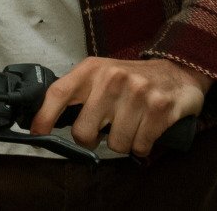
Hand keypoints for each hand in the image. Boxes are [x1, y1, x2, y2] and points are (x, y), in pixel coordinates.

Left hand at [30, 56, 208, 156]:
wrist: (179, 70)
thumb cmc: (133, 78)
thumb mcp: (101, 74)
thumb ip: (78, 92)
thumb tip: (47, 119)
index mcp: (92, 69)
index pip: (59, 93)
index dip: (44, 116)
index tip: (37, 133)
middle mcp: (112, 79)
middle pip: (84, 131)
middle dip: (91, 139)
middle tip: (102, 131)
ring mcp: (137, 93)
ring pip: (114, 144)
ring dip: (121, 142)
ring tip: (129, 126)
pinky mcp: (160, 109)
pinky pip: (139, 146)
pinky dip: (141, 146)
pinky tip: (145, 130)